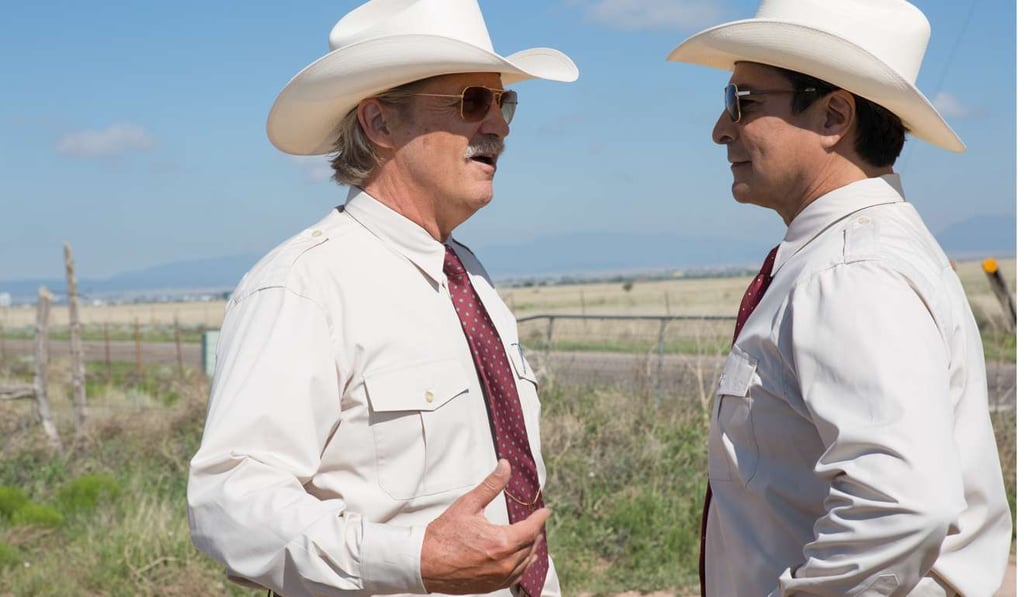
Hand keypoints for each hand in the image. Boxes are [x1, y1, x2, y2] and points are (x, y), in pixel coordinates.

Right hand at [421, 460, 549, 593]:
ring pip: (525, 563)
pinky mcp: (491, 586)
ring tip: (531, 539)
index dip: (540, 518)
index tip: (545, 511)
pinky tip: (520, 560)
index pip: (531, 528)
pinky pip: (515, 576)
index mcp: (502, 542)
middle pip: (530, 545)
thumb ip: (491, 485)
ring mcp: (499, 577)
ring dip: (530, 549)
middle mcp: (505, 562)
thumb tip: (505, 467)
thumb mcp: (468, 504)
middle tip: (536, 522)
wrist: (424, 563)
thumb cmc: (444, 534)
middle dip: (535, 532)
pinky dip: (521, 566)